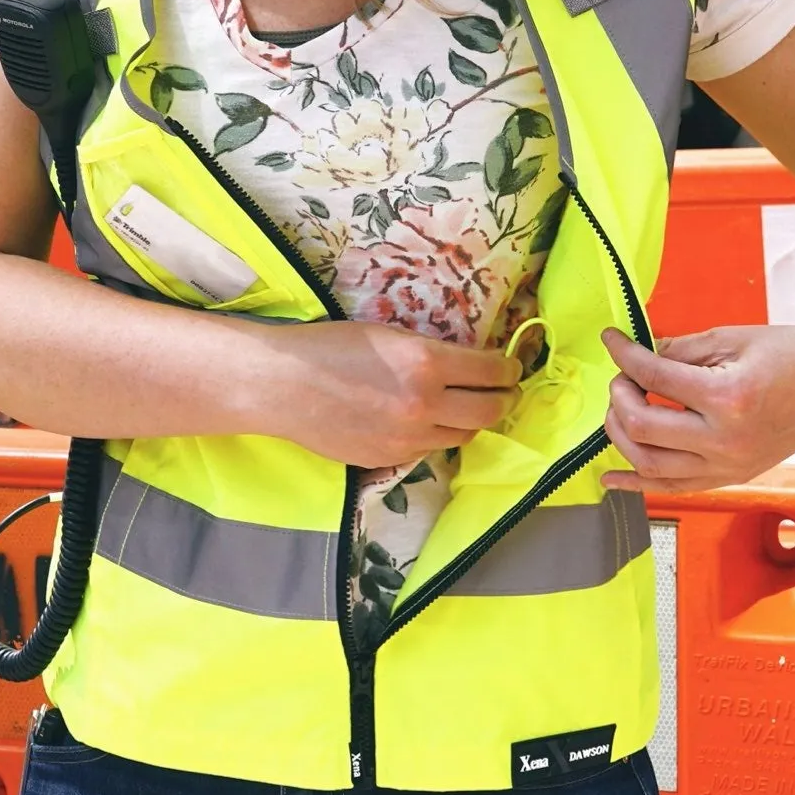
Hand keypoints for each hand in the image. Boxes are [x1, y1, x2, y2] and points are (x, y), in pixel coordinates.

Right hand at [261, 321, 519, 469]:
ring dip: (471, 420)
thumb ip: (431, 353)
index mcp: (426, 363)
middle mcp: (425, 405)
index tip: (510, 366)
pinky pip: (429, 449)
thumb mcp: (389, 334)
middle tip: (505, 390)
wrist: (283, 385)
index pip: (491, 371)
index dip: (508, 368)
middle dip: (505, 398)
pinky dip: (435, 435)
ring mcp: (408, 438)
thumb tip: (467, 363)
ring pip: (463, 435)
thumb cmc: (331, 347)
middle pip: (490, 411)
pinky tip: (425, 421)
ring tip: (467, 407)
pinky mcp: (390, 459)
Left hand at [599, 325, 794, 494]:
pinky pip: (674, 488)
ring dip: (621, 436)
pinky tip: (610, 478)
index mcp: (728, 397)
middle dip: (619, 397)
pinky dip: (637, 484)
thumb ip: (679, 349)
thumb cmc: (792, 354)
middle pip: (642, 427)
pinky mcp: (733, 477)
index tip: (611, 340)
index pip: (654, 378)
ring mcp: (730, 465)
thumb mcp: (731, 339)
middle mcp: (726, 440)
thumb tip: (637, 356)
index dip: (624, 355)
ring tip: (620, 409)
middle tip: (622, 377)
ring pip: (650, 465)